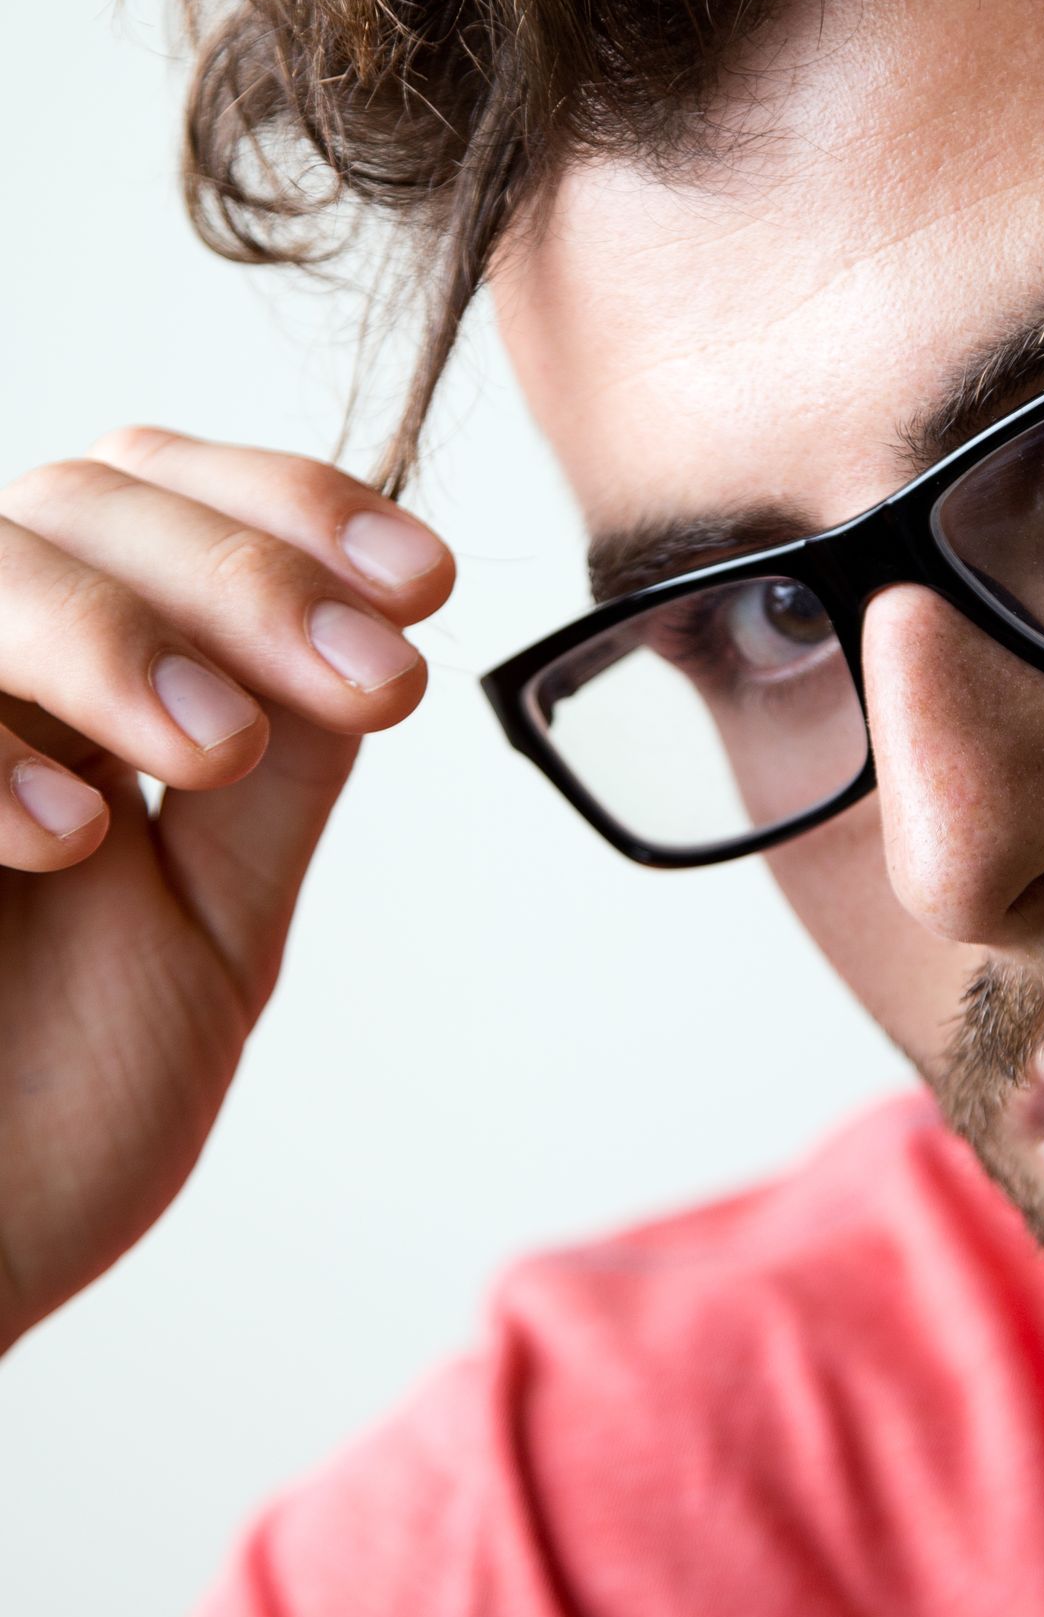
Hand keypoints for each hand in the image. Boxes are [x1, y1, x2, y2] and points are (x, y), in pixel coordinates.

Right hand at [0, 428, 453, 1352]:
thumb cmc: (44, 1117)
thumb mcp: (208, 928)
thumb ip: (275, 778)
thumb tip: (374, 624)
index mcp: (69, 681)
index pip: (168, 502)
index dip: (296, 511)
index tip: (426, 582)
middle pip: (83, 500)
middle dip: (246, 572)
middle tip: (374, 676)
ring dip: (113, 634)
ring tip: (213, 748)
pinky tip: (62, 838)